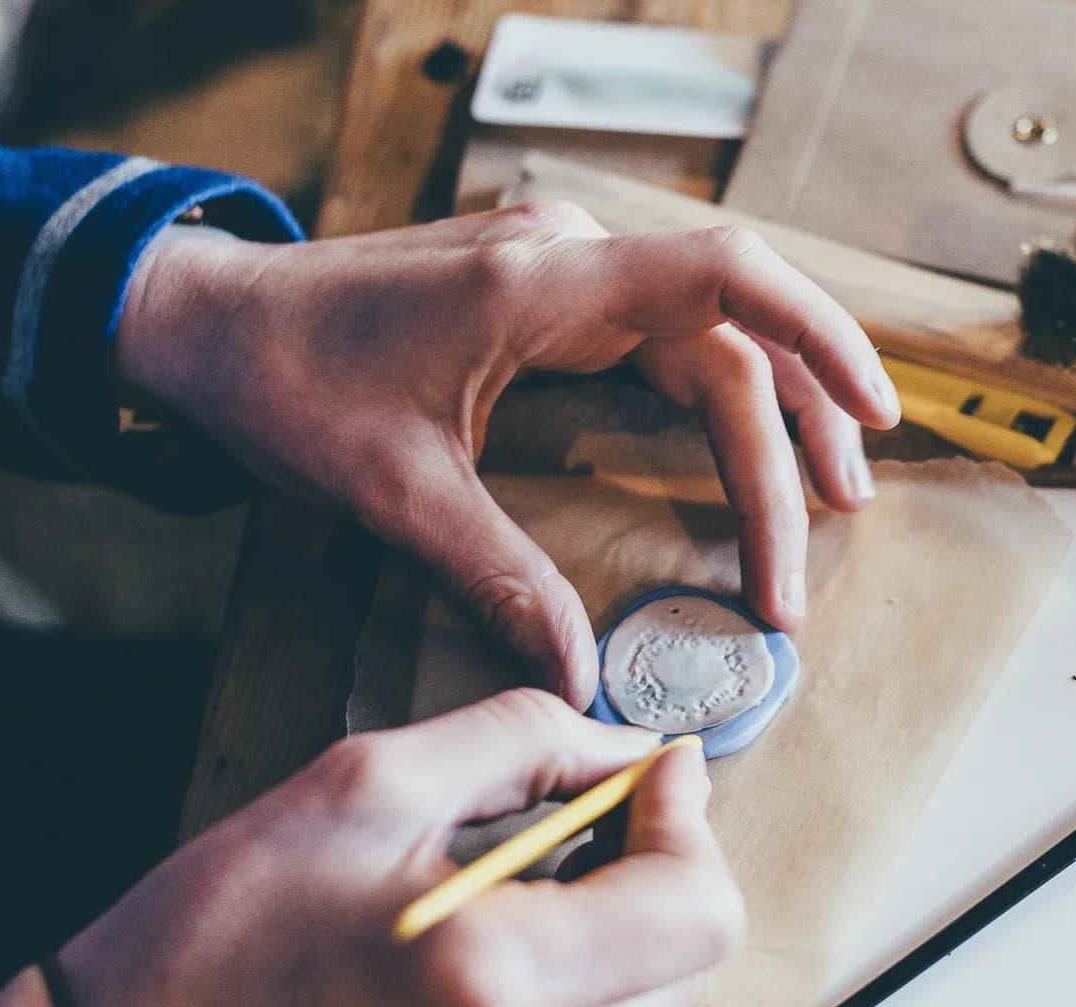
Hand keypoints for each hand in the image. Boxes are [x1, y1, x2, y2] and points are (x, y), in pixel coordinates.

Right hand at [0, 690, 741, 1006]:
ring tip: (501, 908)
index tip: (656, 779)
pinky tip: (469, 983)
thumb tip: (627, 752)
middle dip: (650, 880)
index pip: (697, 909)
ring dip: (604, 950)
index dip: (686, 827)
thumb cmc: (206, 946)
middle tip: (579, 827)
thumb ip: (519, 744)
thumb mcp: (354, 790)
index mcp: (491, 983)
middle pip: (681, 968)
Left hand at [114, 204, 900, 704]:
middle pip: (731, 335)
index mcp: (541, 285)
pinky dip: (720, 394)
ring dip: (774, 413)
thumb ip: (497, 578)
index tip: (873, 414)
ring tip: (827, 500)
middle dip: (791, 435)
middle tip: (825, 539)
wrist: (203, 321)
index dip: (817, 335)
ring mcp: (563, 270)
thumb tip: (580, 676)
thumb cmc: (283, 384)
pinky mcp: (551, 293)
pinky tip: (748, 449)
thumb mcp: (390, 494)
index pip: (723, 276)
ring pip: (709, 334)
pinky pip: (668, 335)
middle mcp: (568, 260)